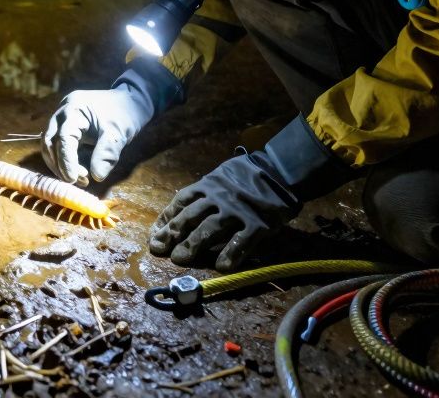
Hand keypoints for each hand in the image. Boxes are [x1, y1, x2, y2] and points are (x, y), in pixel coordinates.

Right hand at [42, 85, 153, 184]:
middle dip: (60, 164)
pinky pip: (57, 146)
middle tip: (77, 181)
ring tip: (81, 179)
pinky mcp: (65, 128)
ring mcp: (61, 119)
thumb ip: (107, 152)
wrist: (129, 101)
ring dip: (59, 165)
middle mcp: (63, 112)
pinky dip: (64, 161)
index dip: (66, 160)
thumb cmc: (124, 113)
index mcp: (74, 108)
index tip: (72, 179)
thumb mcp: (118, 132)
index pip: (63, 138)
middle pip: (50, 142)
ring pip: (49, 145)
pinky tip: (78, 172)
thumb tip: (96, 176)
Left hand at [148, 152, 298, 270]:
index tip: (156, 235)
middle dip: (173, 235)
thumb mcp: (221, 175)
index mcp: (208, 185)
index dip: (167, 220)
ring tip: (179, 260)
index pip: (180, 202)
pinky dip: (230, 255)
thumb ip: (203, 191)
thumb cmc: (247, 175)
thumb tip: (179, 211)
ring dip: (193, 245)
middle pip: (190, 218)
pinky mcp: (258, 224)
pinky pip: (240, 242)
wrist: (281, 171)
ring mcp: (238, 211)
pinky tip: (220, 267)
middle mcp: (219, 197)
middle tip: (159, 250)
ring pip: (209, 229)